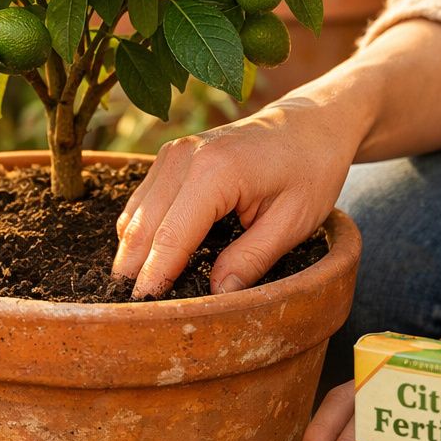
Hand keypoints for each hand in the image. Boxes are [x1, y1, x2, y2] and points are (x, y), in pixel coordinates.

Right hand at [113, 95, 366, 298]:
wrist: (310, 124)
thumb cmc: (310, 171)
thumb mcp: (293, 222)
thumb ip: (251, 259)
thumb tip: (215, 297)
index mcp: (215, 172)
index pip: (170, 237)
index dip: (154, 279)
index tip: (143, 314)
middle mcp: (183, 158)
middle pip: (141, 228)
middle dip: (132, 272)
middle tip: (130, 316)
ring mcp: (172, 154)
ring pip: (134, 217)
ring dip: (132, 256)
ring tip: (137, 295)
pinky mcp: (169, 158)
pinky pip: (142, 203)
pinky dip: (141, 235)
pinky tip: (151, 262)